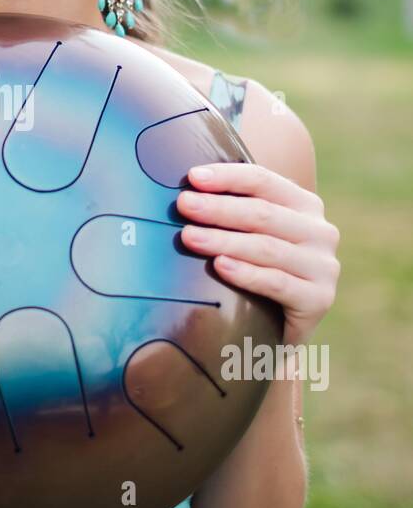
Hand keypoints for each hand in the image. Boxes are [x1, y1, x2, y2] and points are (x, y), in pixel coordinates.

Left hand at [177, 162, 340, 347]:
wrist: (278, 330)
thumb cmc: (256, 271)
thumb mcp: (250, 235)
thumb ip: (234, 209)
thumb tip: (187, 185)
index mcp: (305, 205)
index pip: (264, 182)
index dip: (228, 177)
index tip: (192, 177)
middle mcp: (320, 231)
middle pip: (263, 214)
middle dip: (219, 208)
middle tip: (184, 206)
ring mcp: (323, 266)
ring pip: (267, 248)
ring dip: (224, 240)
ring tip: (189, 236)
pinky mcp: (319, 299)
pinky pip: (276, 283)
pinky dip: (246, 273)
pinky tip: (219, 266)